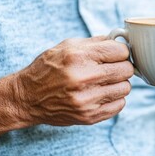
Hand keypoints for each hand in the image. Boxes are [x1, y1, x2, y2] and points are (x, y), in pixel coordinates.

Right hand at [13, 36, 133, 125]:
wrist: (27, 97)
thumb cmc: (49, 68)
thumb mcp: (67, 46)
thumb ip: (96, 42)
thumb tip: (120, 39)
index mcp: (79, 57)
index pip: (121, 51)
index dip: (121, 52)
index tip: (116, 55)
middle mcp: (84, 78)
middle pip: (126, 69)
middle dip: (122, 66)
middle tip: (112, 68)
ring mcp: (87, 99)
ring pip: (125, 88)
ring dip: (119, 83)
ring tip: (106, 82)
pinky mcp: (89, 116)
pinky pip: (119, 105)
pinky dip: (115, 98)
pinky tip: (102, 94)